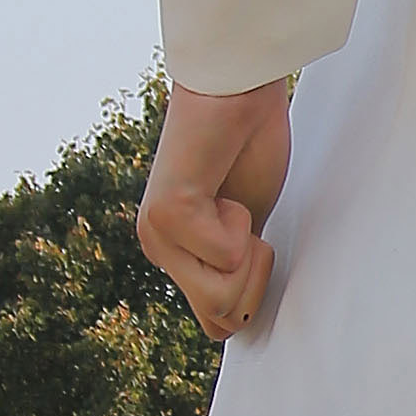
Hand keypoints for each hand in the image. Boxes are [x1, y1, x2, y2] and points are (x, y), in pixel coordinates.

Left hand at [137, 79, 294, 340]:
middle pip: (221, 320)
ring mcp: (157, 233)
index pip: (217, 326)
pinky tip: (225, 187)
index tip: (257, 243)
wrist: (237, 89)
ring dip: (249, 251)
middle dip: (254, 280)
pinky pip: (224, 256)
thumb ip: (239, 268)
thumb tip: (240, 322)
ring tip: (234, 203)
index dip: (253, 298)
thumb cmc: (247, 147)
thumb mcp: (249, 225)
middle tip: (248, 225)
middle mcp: (157, 247)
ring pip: (220, 296)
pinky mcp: (169, 212)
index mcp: (175, 254)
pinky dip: (242, 223)